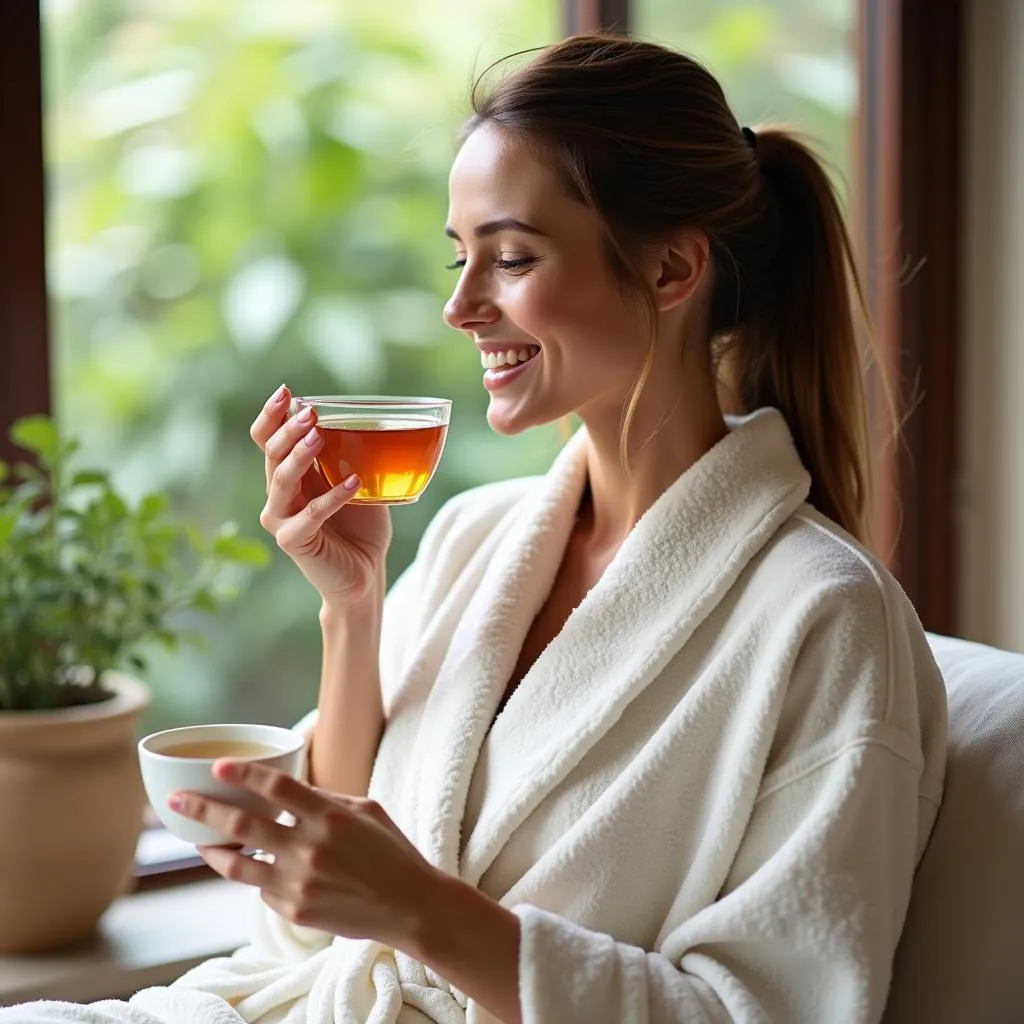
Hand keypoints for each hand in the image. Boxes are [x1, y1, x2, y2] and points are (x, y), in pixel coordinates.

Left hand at [171, 759, 436, 947]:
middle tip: (176, 800)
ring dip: (211, 851)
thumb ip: (325, 798)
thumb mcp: (366, 809)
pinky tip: (250, 867)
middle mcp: (309, 849)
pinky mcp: (295, 911)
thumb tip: (288, 788)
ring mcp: (299, 883)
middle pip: (243, 825)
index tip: (218, 766)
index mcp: (329, 816)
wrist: (409, 905)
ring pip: (238, 865)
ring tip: (196, 841)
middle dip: (203, 809)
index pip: (277, 786)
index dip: (244, 774)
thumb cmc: (391, 850)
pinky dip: (254, 875)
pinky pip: (262, 889)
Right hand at [250, 385, 391, 606]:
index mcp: (290, 476)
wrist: (364, 574)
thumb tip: (365, 417)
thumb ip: (351, 454)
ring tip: (318, 435)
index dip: (270, 415)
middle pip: (270, 454)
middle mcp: (278, 495)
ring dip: (299, 455)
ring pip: (282, 479)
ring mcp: (281, 519)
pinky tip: (354, 482)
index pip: (266, 439)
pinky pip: (311, 514)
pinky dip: (333, 497)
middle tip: (309, 412)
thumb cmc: (361, 526)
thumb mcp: (357, 481)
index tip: (286, 391)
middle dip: (287, 430)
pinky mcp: (293, 541)